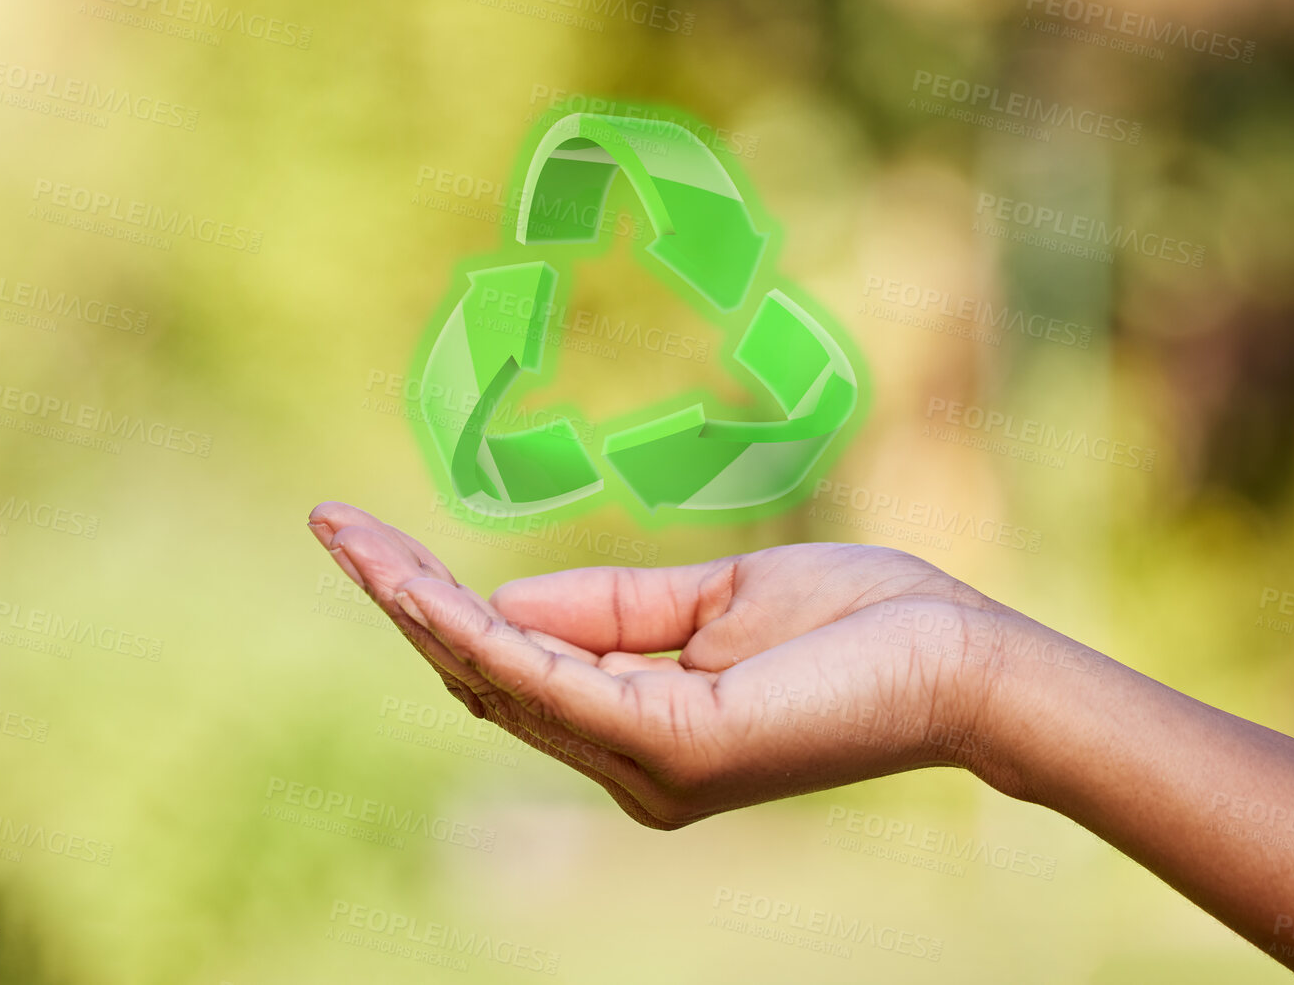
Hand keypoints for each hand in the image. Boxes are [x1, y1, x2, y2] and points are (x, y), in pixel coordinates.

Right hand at [307, 501, 1022, 828]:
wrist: (962, 654)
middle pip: (488, 675)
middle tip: (331, 528)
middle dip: (404, 600)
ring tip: (347, 542)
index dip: (438, 607)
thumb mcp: (706, 599)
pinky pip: (555, 681)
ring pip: (504, 678)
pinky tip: (422, 588)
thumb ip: (605, 607)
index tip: (372, 543)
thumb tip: (499, 598)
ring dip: (417, 606)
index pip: (516, 669)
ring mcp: (649, 765)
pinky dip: (481, 630)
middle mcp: (630, 766)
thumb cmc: (854, 622)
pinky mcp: (677, 745)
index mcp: (639, 731)